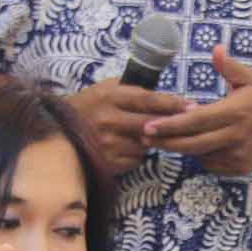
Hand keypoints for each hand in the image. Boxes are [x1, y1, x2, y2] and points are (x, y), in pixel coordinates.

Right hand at [68, 82, 191, 176]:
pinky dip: (137, 154)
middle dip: (172, 125)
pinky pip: (136, 159)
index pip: (148, 100)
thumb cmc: (90, 106)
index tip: (193, 106)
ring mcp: (107, 143)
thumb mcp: (107, 89)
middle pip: (152, 124)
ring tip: (139, 134)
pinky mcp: (107, 161)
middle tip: (189, 124)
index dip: (173, 104)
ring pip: (146, 144)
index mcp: (110, 96)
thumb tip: (167, 98)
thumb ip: (134, 91)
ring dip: (151, 141)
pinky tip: (125, 146)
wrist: (58, 131)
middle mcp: (108, 119)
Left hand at [140, 48, 251, 175]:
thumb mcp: (251, 78)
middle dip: (166, 142)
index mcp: (235, 112)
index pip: (195, 120)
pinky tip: (194, 147)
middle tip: (144, 137)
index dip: (170, 125)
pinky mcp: (241, 167)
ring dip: (181, 149)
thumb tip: (215, 48)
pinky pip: (212, 165)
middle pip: (192, 144)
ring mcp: (238, 154)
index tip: (149, 125)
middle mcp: (235, 135)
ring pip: (200, 156)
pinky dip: (200, 157)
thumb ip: (229, 66)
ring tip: (162, 141)